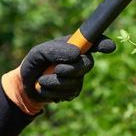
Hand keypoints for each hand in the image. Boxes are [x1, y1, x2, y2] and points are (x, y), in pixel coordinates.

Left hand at [1, 36, 115, 114]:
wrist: (26, 85)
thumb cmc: (34, 63)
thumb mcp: (39, 52)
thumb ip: (56, 50)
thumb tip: (77, 53)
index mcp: (73, 45)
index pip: (94, 42)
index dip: (103, 43)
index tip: (110, 47)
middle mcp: (79, 60)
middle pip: (87, 64)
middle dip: (70, 69)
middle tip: (56, 69)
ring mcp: (78, 77)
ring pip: (75, 82)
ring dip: (55, 82)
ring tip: (43, 80)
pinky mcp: (73, 92)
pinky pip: (68, 94)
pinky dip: (53, 92)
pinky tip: (46, 88)